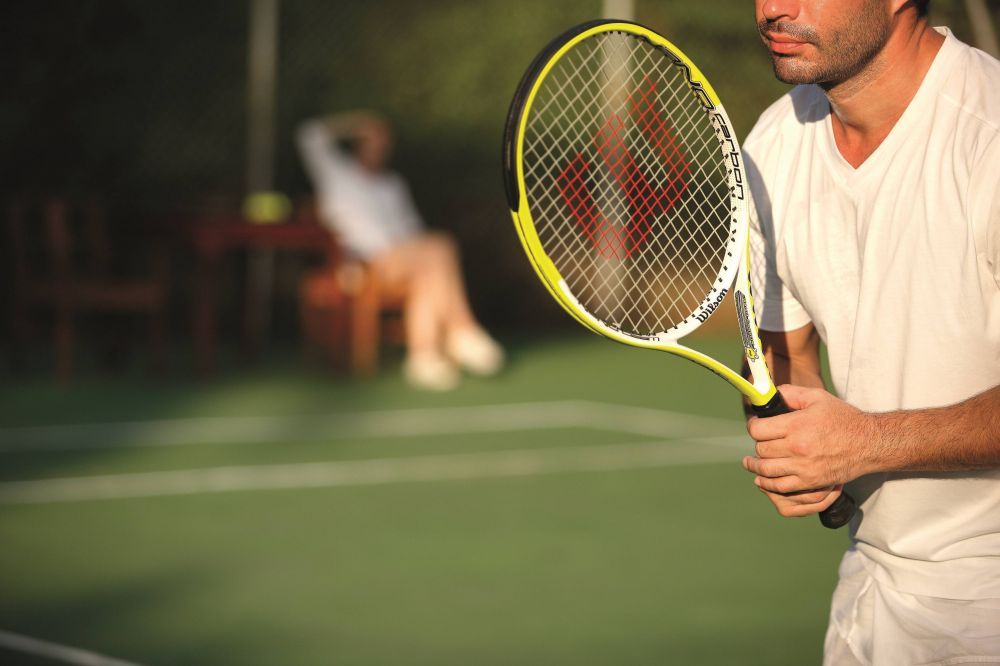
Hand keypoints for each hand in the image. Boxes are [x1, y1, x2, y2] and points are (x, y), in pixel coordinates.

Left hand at [742, 385, 876, 516]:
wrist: (869, 443)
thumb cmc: (843, 418)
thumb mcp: (817, 397)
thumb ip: (790, 393)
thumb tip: (769, 394)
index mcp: (797, 425)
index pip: (758, 430)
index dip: (753, 426)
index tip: (756, 425)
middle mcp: (798, 448)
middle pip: (761, 450)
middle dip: (757, 445)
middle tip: (759, 442)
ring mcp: (804, 468)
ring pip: (766, 470)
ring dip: (755, 467)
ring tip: (749, 463)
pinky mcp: (811, 482)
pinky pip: (781, 487)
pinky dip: (767, 484)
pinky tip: (761, 479)